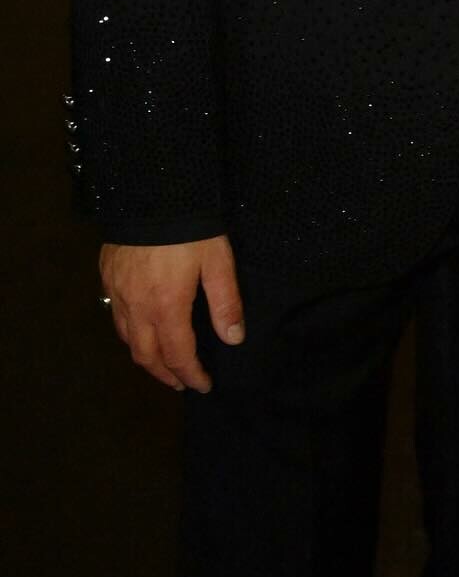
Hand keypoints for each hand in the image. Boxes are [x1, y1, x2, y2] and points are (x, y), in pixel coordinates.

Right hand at [100, 235, 244, 392]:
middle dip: (165, 374)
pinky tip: (140, 328)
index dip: (191, 375)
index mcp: (166, 307)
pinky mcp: (108, 275)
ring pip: (127, 339)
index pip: (177, 355)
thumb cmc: (191, 227)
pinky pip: (116, 316)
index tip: (203, 385)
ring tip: (162, 362)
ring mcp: (118, 292)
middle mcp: (137, 306)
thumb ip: (225, 302)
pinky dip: (129, 333)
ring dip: (145, 357)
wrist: (152, 191)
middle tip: (181, 382)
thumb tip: (233, 339)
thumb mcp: (218, 261)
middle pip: (146, 355)